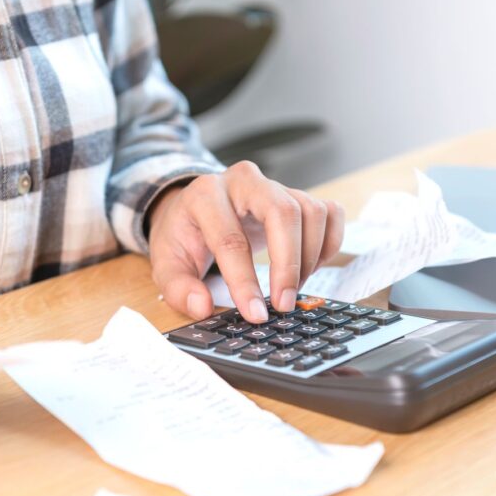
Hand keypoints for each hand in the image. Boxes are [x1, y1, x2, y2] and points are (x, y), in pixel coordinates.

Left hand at [148, 161, 344, 322]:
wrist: (194, 210)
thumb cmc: (183, 236)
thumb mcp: (166, 263)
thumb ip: (179, 288)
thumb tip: (202, 307)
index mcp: (204, 195)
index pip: (231, 239)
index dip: (244, 282)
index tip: (255, 314)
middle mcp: (243, 181)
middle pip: (283, 212)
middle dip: (288, 265)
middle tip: (283, 304)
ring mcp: (274, 184)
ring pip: (311, 212)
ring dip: (308, 258)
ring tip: (290, 289)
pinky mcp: (297, 193)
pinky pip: (329, 213)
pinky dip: (327, 245)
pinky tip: (307, 268)